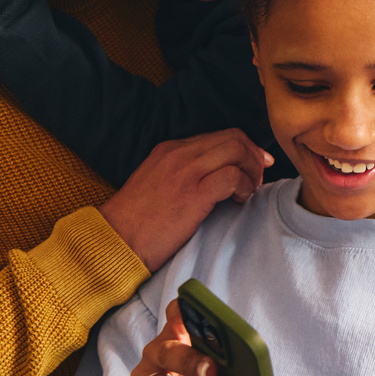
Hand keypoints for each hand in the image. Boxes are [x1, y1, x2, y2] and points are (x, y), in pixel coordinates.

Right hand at [100, 130, 272, 270]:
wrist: (115, 239)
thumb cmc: (136, 220)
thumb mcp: (155, 182)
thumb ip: (181, 171)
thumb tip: (214, 174)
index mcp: (170, 149)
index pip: (219, 135)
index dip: (243, 147)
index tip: (254, 163)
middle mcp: (179, 154)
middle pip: (233, 138)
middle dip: (253, 155)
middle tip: (259, 176)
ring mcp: (186, 172)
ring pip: (236, 152)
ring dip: (252, 170)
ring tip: (249, 190)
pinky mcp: (194, 194)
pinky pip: (232, 176)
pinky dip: (244, 186)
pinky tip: (239, 199)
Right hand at [130, 302, 225, 375]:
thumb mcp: (209, 361)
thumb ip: (222, 355)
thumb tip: (250, 357)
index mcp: (176, 333)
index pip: (176, 313)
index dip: (184, 310)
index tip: (196, 310)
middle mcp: (155, 353)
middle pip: (166, 352)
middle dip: (189, 362)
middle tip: (212, 373)